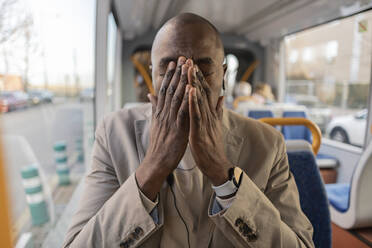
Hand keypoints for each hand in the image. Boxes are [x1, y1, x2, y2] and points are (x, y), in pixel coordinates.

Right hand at [136, 57, 190, 199]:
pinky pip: (182, 112)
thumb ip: (154, 107)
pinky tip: (191, 89)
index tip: (174, 63)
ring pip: (176, 97)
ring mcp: (170, 120)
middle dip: (177, 73)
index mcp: (160, 112)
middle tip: (182, 58)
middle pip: (170, 89)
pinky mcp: (177, 128)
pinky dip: (187, 100)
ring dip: (182, 81)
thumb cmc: (158, 143)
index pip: (165, 90)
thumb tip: (151, 94)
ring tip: (186, 67)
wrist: (156, 161)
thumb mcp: (155, 123)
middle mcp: (164, 113)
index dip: (170, 75)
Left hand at [188, 65, 231, 185]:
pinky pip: (196, 114)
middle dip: (195, 75)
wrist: (216, 164)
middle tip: (189, 59)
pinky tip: (190, 90)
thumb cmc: (212, 146)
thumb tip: (221, 98)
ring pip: (199, 99)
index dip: (197, 78)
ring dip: (194, 83)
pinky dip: (193, 101)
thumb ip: (218, 111)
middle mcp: (208, 114)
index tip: (191, 64)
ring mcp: (205, 122)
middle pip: (201, 91)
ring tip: (189, 68)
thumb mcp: (215, 125)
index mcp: (209, 113)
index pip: (203, 92)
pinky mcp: (200, 130)